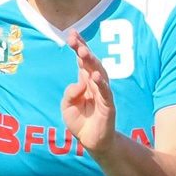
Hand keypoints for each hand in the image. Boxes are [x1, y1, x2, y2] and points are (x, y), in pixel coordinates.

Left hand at [61, 31, 119, 156]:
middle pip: (90, 63)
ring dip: (92, 62)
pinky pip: (105, 92)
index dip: (79, 47)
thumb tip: (79, 82)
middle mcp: (94, 84)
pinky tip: (95, 76)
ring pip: (99, 73)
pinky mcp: (108, 105)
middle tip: (75, 40)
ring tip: (84, 53)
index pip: (82, 60)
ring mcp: (102, 93)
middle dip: (83, 50)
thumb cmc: (79, 122)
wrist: (91, 141)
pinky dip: (101, 83)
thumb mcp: (67, 106)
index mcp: (84, 81)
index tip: (72, 34)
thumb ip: (70, 93)